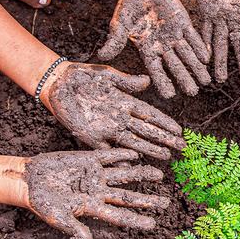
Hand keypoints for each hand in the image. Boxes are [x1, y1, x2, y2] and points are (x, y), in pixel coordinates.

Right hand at [25, 149, 168, 238]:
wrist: (28, 180)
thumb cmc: (41, 203)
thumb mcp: (59, 219)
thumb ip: (76, 230)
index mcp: (93, 208)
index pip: (120, 216)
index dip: (136, 220)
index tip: (154, 225)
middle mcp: (98, 192)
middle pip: (128, 197)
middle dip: (147, 199)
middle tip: (166, 202)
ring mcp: (94, 175)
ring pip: (124, 175)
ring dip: (141, 174)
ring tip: (159, 174)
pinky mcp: (88, 159)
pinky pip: (108, 157)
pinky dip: (121, 155)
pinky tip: (137, 155)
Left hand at [45, 63, 184, 159]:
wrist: (58, 83)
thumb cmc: (83, 76)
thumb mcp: (107, 75)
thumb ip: (127, 81)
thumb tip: (147, 81)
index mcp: (124, 102)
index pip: (150, 114)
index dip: (165, 122)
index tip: (179, 130)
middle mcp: (119, 117)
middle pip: (146, 130)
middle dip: (164, 139)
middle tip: (181, 148)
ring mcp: (107, 128)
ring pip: (133, 141)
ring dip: (149, 149)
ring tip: (165, 156)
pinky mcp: (91, 136)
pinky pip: (108, 149)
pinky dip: (120, 156)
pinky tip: (133, 164)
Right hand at [97, 0, 210, 98]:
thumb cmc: (128, 6)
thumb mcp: (119, 24)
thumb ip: (115, 41)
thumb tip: (102, 57)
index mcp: (147, 49)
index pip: (156, 70)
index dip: (162, 82)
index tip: (169, 95)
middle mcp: (163, 46)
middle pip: (175, 66)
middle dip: (184, 79)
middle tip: (193, 92)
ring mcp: (174, 35)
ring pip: (187, 55)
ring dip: (196, 67)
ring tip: (206, 80)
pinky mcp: (184, 23)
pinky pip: (193, 37)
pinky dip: (200, 47)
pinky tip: (207, 58)